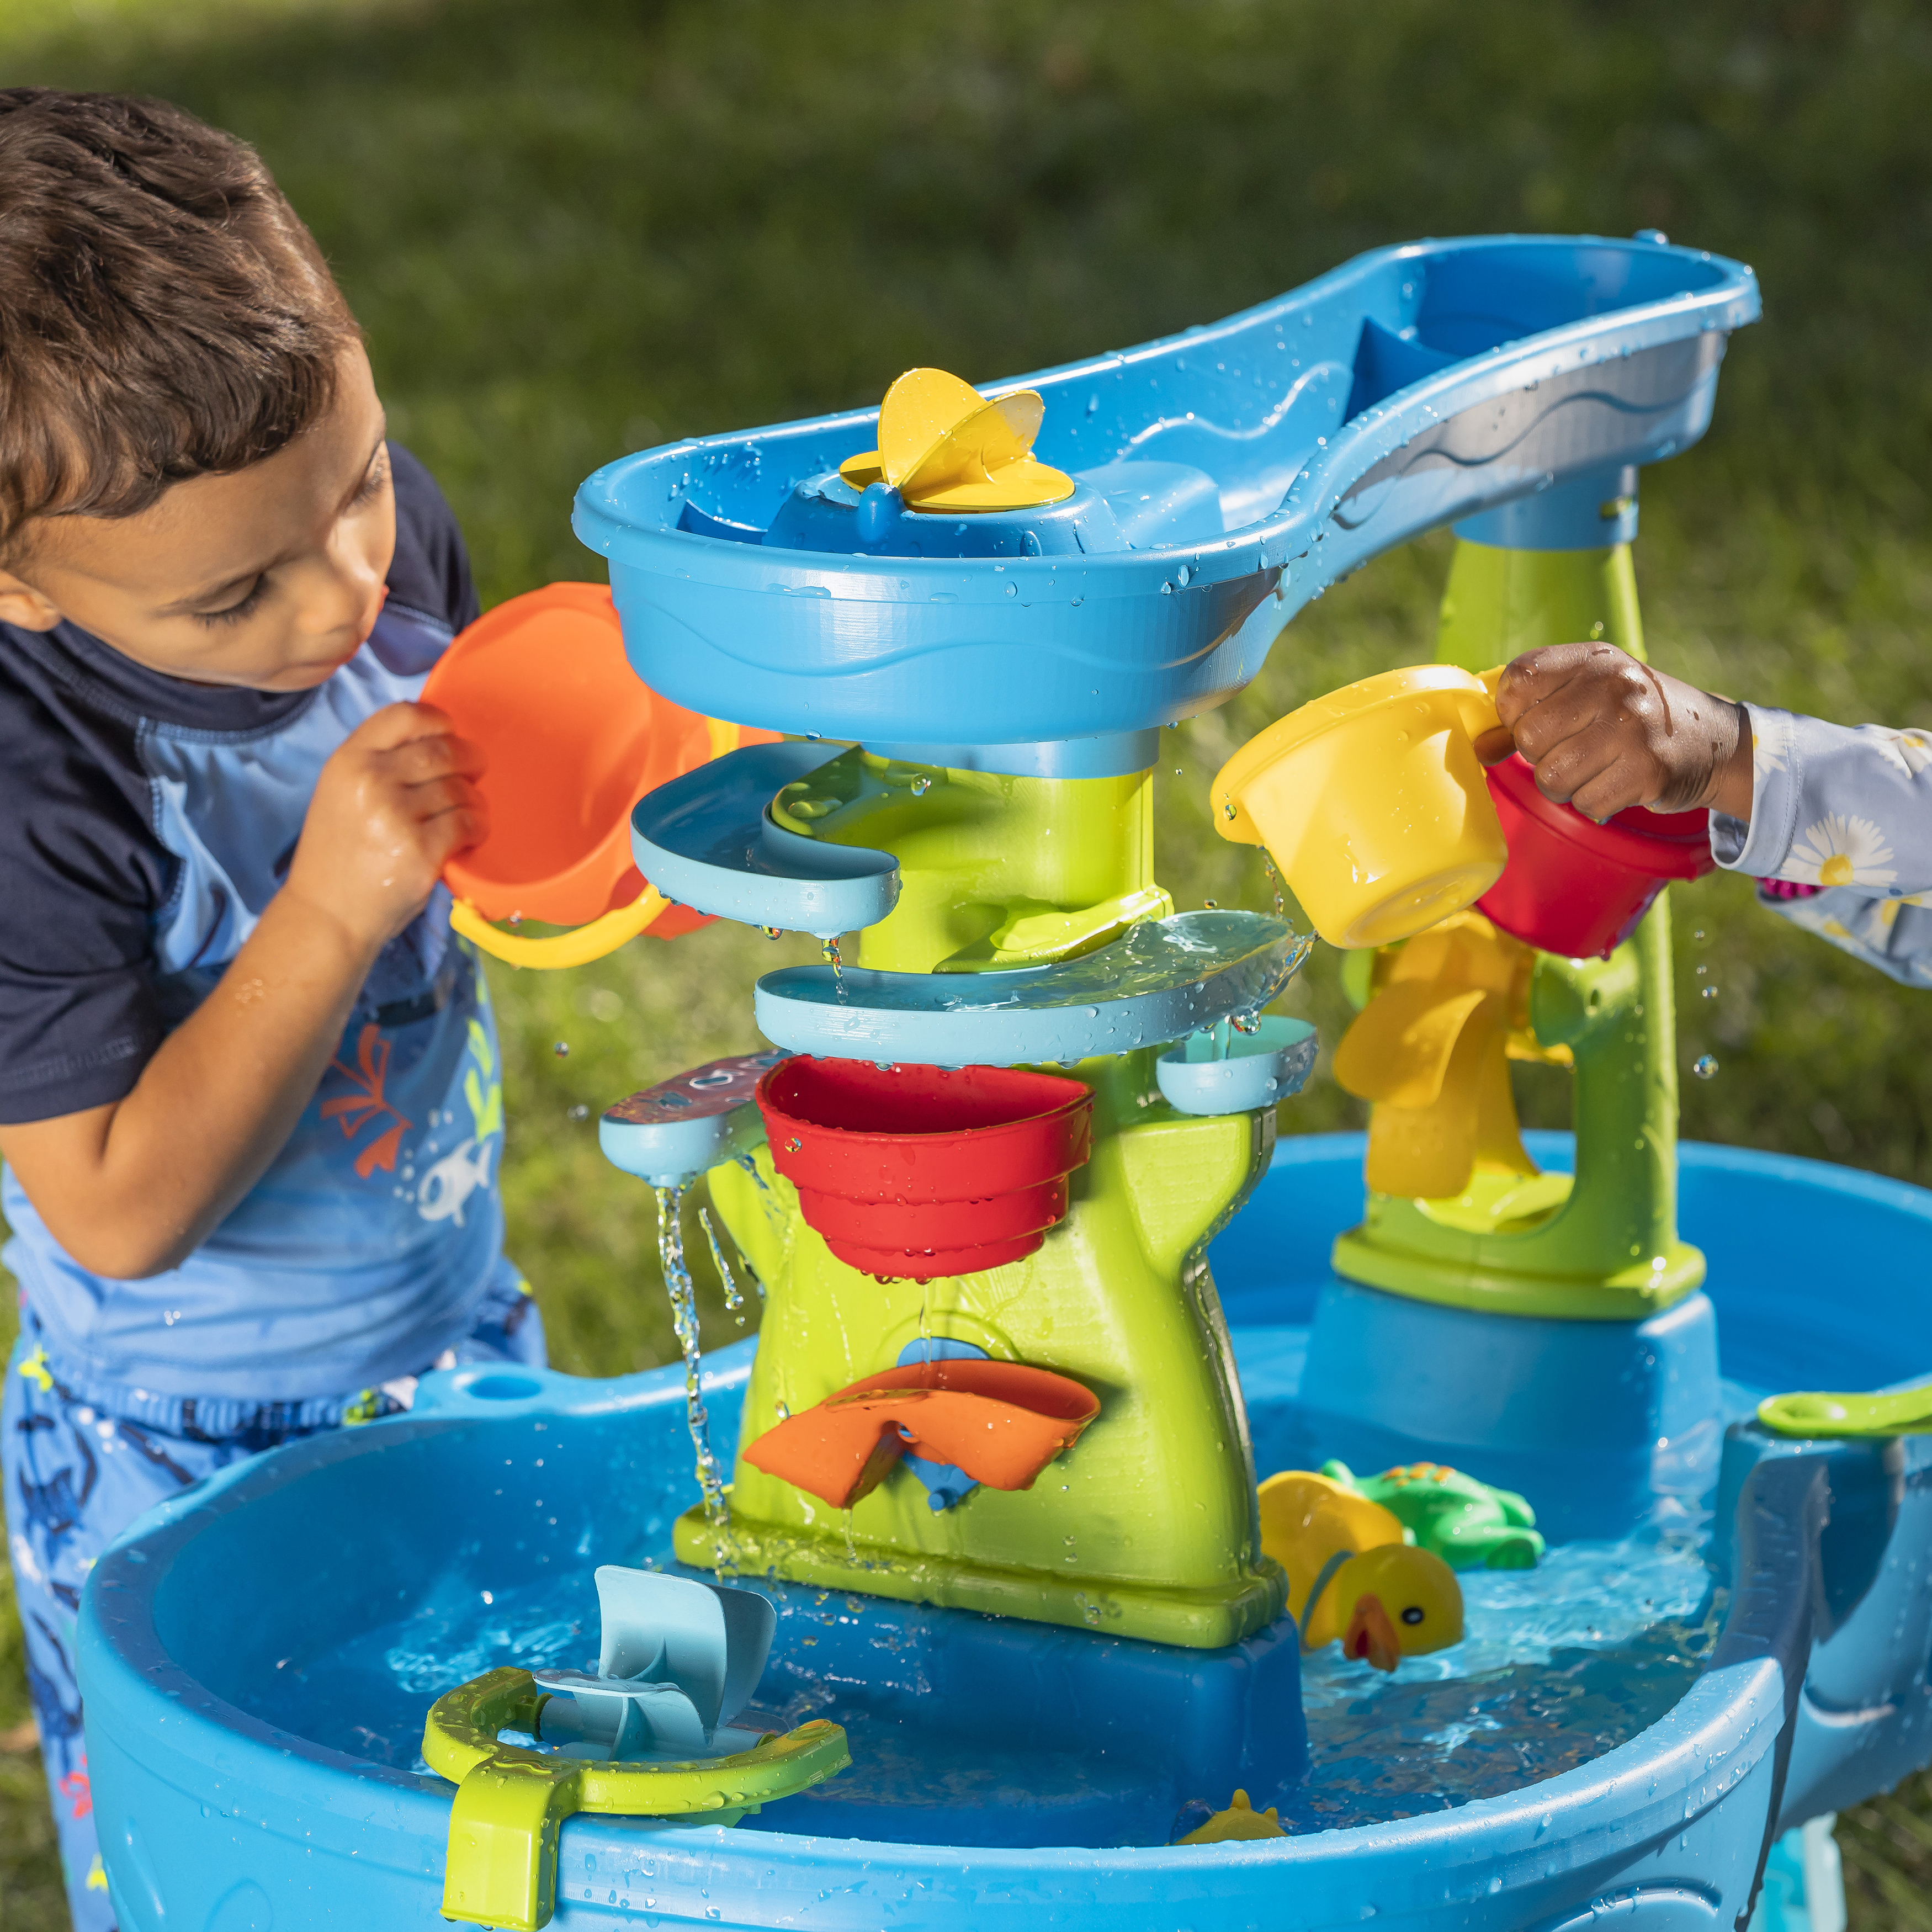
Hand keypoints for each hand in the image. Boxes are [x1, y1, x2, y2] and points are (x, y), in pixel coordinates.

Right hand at [284, 702, 486, 954]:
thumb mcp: (342, 792)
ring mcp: (396, 816)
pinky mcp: (421, 851)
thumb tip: (437, 738)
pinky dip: (478, 827)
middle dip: (469, 760)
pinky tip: (469, 835)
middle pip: (443, 750)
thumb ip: (379, 762)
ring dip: (474, 799)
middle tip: (474, 773)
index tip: (450, 734)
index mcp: (349, 760)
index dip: (439, 721)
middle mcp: (370, 781)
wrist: (328, 914)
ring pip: (461, 788)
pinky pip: (469, 823)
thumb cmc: (339, 855)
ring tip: (467, 811)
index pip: (405, 715)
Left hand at [1475, 642, 1752, 820]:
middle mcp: (1614, 686)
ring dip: (1565, 786)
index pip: (1518, 680)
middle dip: (1541, 757)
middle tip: (1571, 752)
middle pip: (1530, 738)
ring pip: (1553, 777)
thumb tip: (1479, 746)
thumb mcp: (1586, 697)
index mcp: (1593, 660)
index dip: (1512, 712)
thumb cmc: (1632, 718)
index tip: (1533, 721)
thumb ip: (1529, 715)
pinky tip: (1616, 784)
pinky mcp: (1649, 770)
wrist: (1713, 740)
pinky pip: (1586, 802)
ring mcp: (1634, 728)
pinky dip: (1594, 803)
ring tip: (1593, 770)